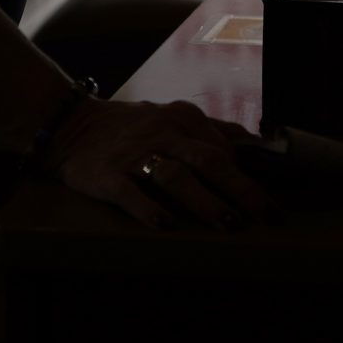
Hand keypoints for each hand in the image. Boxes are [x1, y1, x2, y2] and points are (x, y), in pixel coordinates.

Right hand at [47, 96, 271, 231]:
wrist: (72, 124)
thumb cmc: (132, 127)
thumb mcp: (173, 117)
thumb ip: (211, 129)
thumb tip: (253, 144)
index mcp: (183, 118)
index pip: (225, 148)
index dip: (250, 176)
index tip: (270, 203)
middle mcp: (163, 133)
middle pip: (209, 160)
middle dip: (242, 189)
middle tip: (267, 215)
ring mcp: (135, 153)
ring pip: (175, 176)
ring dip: (204, 201)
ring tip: (228, 223)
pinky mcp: (107, 174)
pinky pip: (129, 192)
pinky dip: (148, 208)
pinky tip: (164, 225)